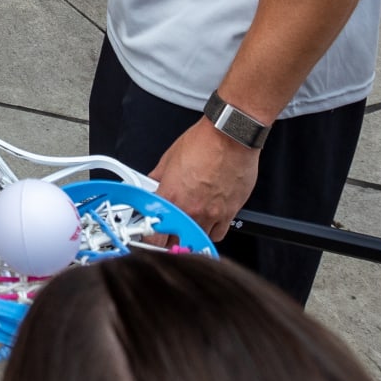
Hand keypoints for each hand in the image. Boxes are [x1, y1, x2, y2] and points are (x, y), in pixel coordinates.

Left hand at [146, 119, 261, 241]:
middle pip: (175, 243)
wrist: (230, 137)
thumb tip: (153, 183)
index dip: (150, 240)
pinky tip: (208, 221)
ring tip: (189, 223)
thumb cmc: (203, 143)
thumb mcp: (169, 158)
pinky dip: (212, 231)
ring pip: (197, 240)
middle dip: (169, 240)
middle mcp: (190, 210)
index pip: (153, 235)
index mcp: (170, 197)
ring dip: (191, 235)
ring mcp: (211, 214)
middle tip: (169, 230)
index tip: (151, 236)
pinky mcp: (229, 213)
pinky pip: (218, 234)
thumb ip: (158, 177)